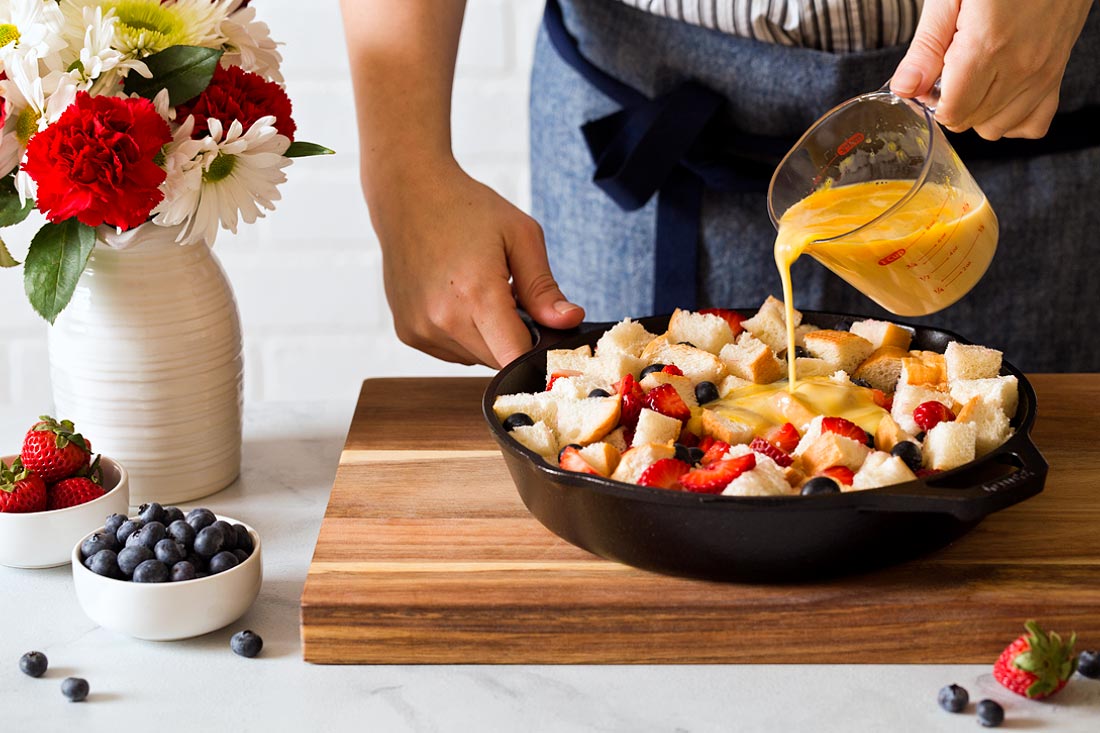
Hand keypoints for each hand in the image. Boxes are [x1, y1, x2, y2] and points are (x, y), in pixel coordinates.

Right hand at [370, 163, 583, 367]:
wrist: (409, 194)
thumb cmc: (466, 208)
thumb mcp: (520, 236)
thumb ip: (544, 288)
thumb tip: (570, 321)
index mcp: (476, 295)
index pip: (516, 358)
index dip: (537, 352)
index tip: (546, 337)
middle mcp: (443, 320)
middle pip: (498, 360)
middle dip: (513, 337)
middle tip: (509, 296)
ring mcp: (421, 330)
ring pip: (476, 358)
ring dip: (488, 337)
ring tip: (478, 292)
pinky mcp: (408, 333)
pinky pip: (453, 352)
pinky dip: (463, 334)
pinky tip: (456, 298)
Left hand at [890, 0, 1092, 139]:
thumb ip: (926, 46)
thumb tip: (904, 88)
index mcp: (987, 48)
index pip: (951, 112)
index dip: (932, 102)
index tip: (930, 80)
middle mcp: (1020, 67)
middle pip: (971, 123)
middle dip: (952, 105)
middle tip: (950, 73)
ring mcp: (1043, 72)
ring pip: (999, 128)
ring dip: (978, 114)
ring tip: (974, 80)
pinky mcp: (1058, 71)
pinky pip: (1034, 122)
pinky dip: (1014, 117)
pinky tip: (1000, 95)